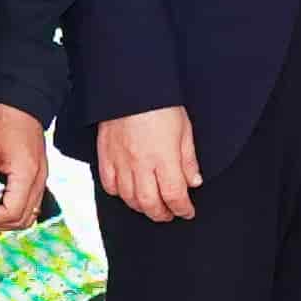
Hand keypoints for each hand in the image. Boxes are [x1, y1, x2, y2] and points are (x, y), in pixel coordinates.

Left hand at [0, 104, 49, 231]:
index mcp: (27, 174)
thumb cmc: (2, 120)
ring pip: (29, 214)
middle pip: (23, 219)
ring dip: (7, 219)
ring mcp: (42, 178)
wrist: (20, 101)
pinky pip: (31, 203)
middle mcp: (39, 179)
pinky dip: (15, 209)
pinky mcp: (39, 175)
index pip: (11, 213)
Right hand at [97, 106, 203, 222]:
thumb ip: (188, 159)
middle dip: (162, 214)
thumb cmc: (160, 103)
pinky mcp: (106, 155)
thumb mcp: (184, 129)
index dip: (182, 209)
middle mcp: (141, 163)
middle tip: (170, 214)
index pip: (174, 195)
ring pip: (129, 198)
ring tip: (152, 206)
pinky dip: (119, 194)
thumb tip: (194, 181)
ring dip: (142, 207)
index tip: (187, 211)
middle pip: (150, 203)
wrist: (130, 86)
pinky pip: (109, 184)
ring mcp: (121, 161)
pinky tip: (128, 193)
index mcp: (164, 157)